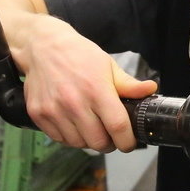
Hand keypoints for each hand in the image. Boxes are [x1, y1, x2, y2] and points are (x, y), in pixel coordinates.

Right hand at [19, 17, 156, 150]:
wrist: (42, 46)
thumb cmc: (78, 55)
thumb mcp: (107, 65)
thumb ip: (128, 84)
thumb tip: (151, 90)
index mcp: (96, 90)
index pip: (118, 127)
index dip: (127, 141)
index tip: (128, 142)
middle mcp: (74, 103)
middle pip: (98, 142)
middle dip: (109, 143)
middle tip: (109, 135)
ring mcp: (54, 110)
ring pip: (78, 143)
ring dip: (88, 141)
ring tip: (91, 128)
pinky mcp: (39, 115)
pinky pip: (59, 139)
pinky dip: (69, 137)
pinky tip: (73, 124)